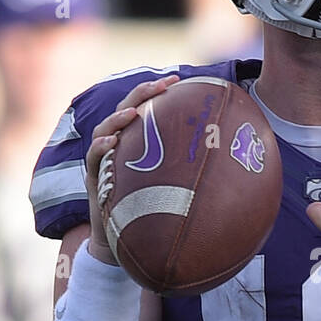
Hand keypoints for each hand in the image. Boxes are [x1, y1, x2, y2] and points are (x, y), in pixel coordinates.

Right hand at [85, 74, 178, 264]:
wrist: (122, 240)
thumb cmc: (150, 209)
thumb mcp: (172, 184)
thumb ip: (189, 169)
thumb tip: (228, 161)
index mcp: (134, 142)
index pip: (144, 108)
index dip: (157, 92)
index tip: (178, 80)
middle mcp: (117, 146)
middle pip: (124, 111)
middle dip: (141, 94)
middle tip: (160, 86)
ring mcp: (102, 161)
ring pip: (103, 130)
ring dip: (118, 118)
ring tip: (133, 113)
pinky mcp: (94, 178)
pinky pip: (92, 159)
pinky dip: (100, 148)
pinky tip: (112, 143)